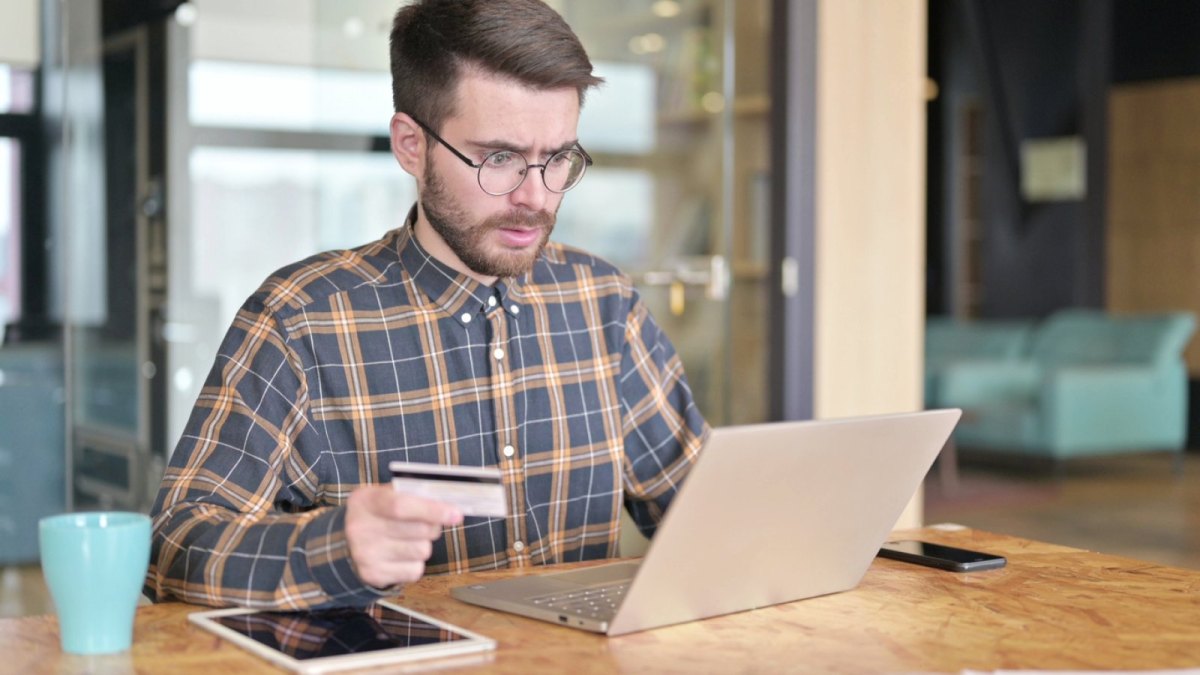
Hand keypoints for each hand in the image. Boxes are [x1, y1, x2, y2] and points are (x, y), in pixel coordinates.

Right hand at [344, 485, 462, 587]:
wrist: (346, 543)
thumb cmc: (377, 514)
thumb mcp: (385, 495)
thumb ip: (414, 495)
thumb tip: (451, 506)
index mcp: (364, 501)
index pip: (402, 506)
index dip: (432, 510)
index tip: (456, 514)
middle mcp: (360, 528)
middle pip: (418, 530)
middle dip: (433, 526)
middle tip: (429, 524)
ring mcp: (365, 555)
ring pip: (421, 551)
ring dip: (424, 544)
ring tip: (410, 539)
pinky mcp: (374, 575)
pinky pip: (415, 570)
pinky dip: (415, 563)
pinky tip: (401, 555)